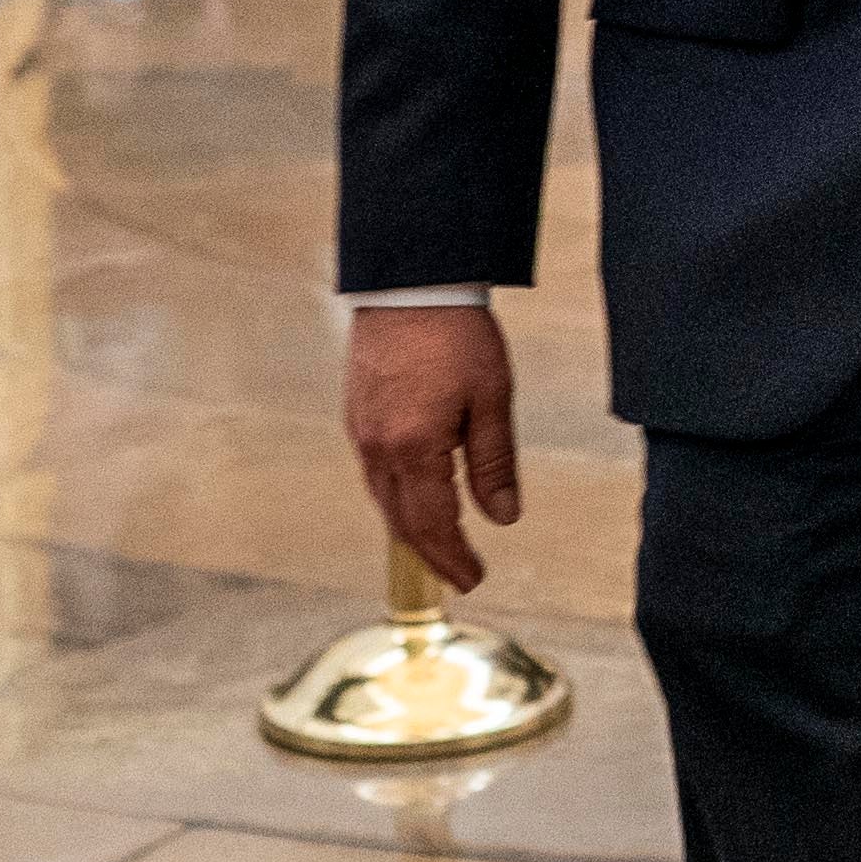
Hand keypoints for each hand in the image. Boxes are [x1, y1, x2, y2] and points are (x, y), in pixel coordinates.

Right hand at [343, 300, 522, 590]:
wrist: (411, 281)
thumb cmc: (457, 335)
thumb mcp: (492, 399)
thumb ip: (494, 464)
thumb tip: (503, 518)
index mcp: (414, 448)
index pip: (432, 524)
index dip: (453, 558)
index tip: (473, 580)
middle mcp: (378, 447)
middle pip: (401, 520)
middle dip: (430, 554)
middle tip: (457, 575)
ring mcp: (361, 430)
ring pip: (383, 498)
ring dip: (410, 527)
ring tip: (438, 546)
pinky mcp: (357, 413)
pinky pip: (374, 471)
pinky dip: (395, 496)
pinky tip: (414, 498)